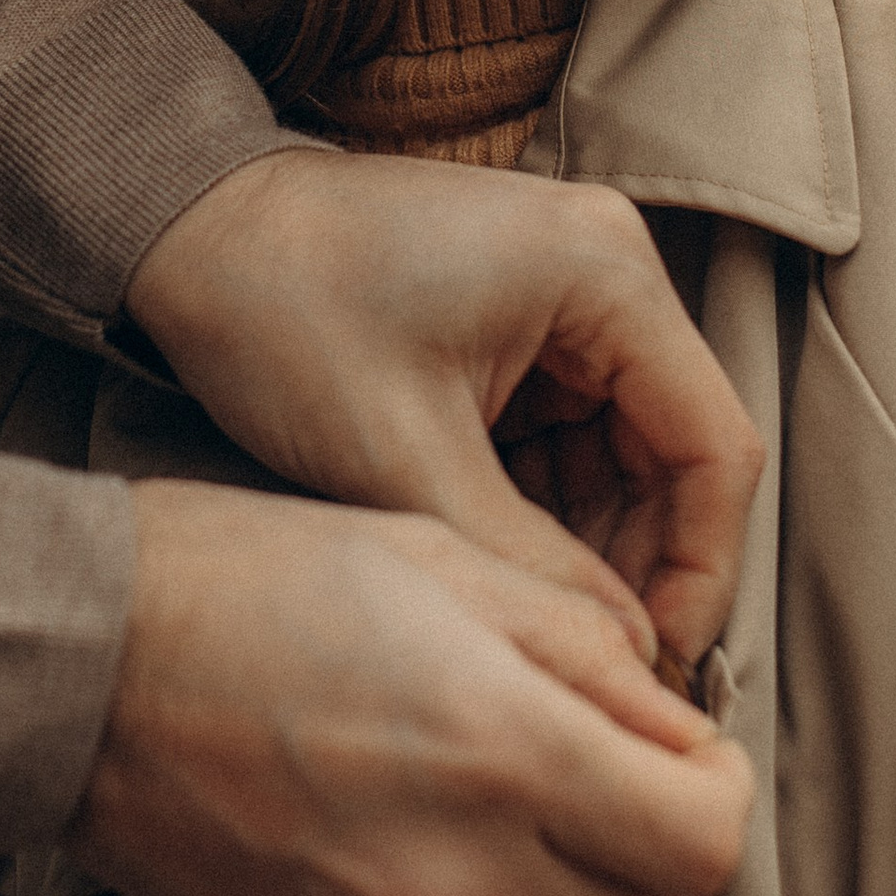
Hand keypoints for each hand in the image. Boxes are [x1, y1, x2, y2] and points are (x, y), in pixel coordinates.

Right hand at [69, 481, 756, 895]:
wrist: (77, 671)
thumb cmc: (248, 578)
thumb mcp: (440, 560)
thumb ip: (582, 648)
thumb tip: (675, 724)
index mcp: (500, 751)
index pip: (704, 845)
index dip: (718, 791)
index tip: (685, 746)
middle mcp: (460, 877)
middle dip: (661, 839)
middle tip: (614, 759)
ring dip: (572, 874)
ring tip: (500, 776)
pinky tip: (419, 818)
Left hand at [123, 145, 761, 666]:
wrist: (183, 227)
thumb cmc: (281, 315)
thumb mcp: (402, 460)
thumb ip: (526, 565)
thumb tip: (621, 659)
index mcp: (605, 274)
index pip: (713, 446)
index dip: (699, 570)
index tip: (653, 667)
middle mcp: (607, 271)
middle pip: (676, 453)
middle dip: (638, 565)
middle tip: (590, 665)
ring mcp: (566, 295)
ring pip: (622, 456)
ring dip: (587, 544)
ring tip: (533, 626)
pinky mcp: (520, 323)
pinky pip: (567, 436)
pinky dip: (542, 508)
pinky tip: (498, 569)